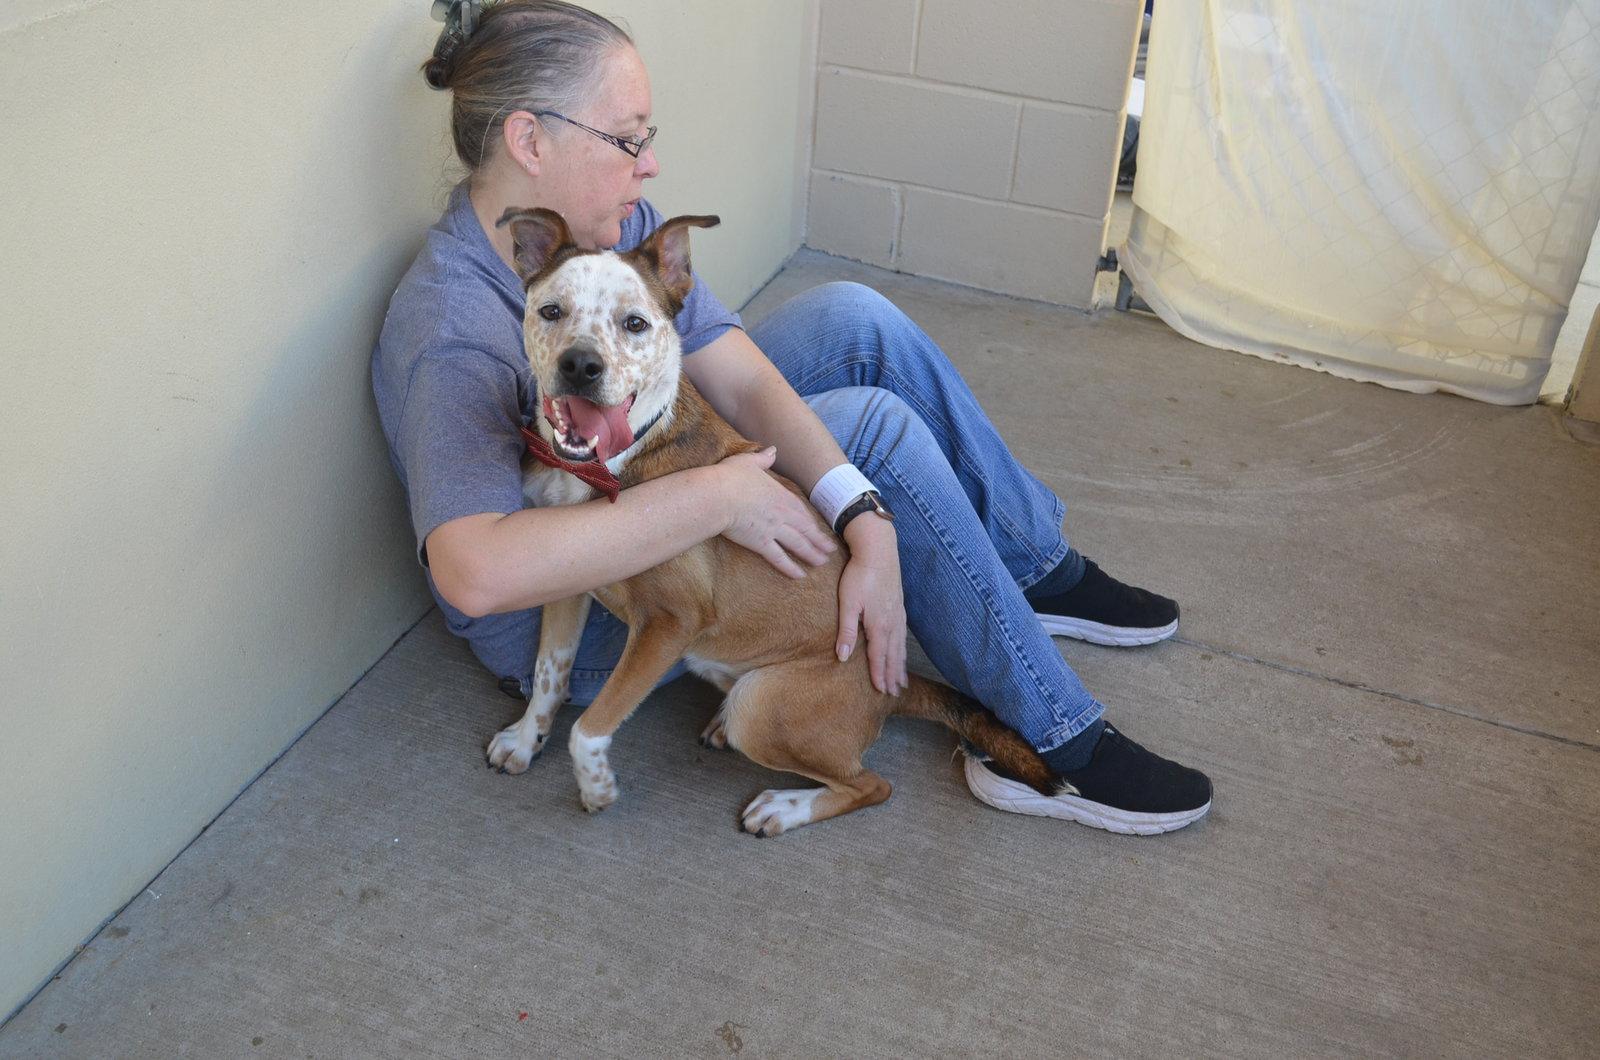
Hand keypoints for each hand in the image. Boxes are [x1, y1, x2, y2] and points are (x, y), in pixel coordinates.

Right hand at [715, 446, 836, 578]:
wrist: (718, 495)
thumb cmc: (730, 477)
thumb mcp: (748, 462)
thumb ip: (763, 458)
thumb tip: (773, 450)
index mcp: (781, 495)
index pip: (801, 510)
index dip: (812, 521)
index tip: (820, 529)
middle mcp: (782, 513)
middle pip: (805, 530)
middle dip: (819, 541)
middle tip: (830, 551)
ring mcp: (773, 529)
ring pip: (798, 544)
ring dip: (811, 554)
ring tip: (821, 563)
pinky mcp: (761, 543)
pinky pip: (779, 558)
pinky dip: (790, 567)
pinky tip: (799, 575)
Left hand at [836, 516, 906, 694]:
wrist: (879, 549)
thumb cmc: (859, 575)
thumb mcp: (848, 603)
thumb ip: (847, 631)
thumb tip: (843, 657)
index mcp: (879, 625)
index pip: (879, 656)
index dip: (879, 675)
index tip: (881, 691)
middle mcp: (893, 623)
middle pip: (893, 655)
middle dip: (893, 675)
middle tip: (894, 693)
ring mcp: (899, 614)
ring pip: (901, 646)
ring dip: (901, 664)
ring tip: (901, 680)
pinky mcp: (900, 605)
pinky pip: (903, 634)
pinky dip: (903, 648)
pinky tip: (901, 650)